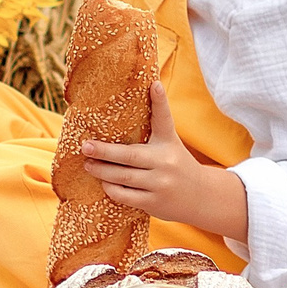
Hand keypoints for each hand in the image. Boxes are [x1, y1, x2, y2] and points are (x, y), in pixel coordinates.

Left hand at [80, 84, 249, 242]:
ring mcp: (160, 184)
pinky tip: (104, 183)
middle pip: (130, 156)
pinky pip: (125, 196)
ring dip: (102, 171)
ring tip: (88, 164)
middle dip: (105, 151)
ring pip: (123, 177)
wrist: (201, 197)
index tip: (154, 85)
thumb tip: (143, 93)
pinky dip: (111, 189)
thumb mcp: (170, 144)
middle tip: (86, 146)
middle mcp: (165, 162)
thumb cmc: (177, 165)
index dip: (160, 101)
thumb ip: (156, 127)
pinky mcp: (154, 202)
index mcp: (169, 143)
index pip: (164, 119)